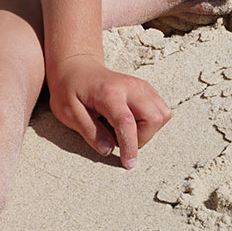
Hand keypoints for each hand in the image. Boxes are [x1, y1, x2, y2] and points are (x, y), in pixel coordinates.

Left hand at [48, 54, 171, 167]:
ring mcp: (141, 86)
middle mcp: (130, 87)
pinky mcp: (146, 89)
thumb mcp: (69, 113)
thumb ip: (89, 131)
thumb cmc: (70, 89)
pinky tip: (132, 121)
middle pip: (154, 117)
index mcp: (108, 93)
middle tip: (122, 139)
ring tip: (126, 129)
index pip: (127, 122)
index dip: (130, 146)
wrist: (77, 66)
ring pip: (163, 113)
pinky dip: (151, 121)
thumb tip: (107, 150)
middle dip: (143, 137)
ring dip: (149, 129)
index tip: (128, 163)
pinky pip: (161, 109)